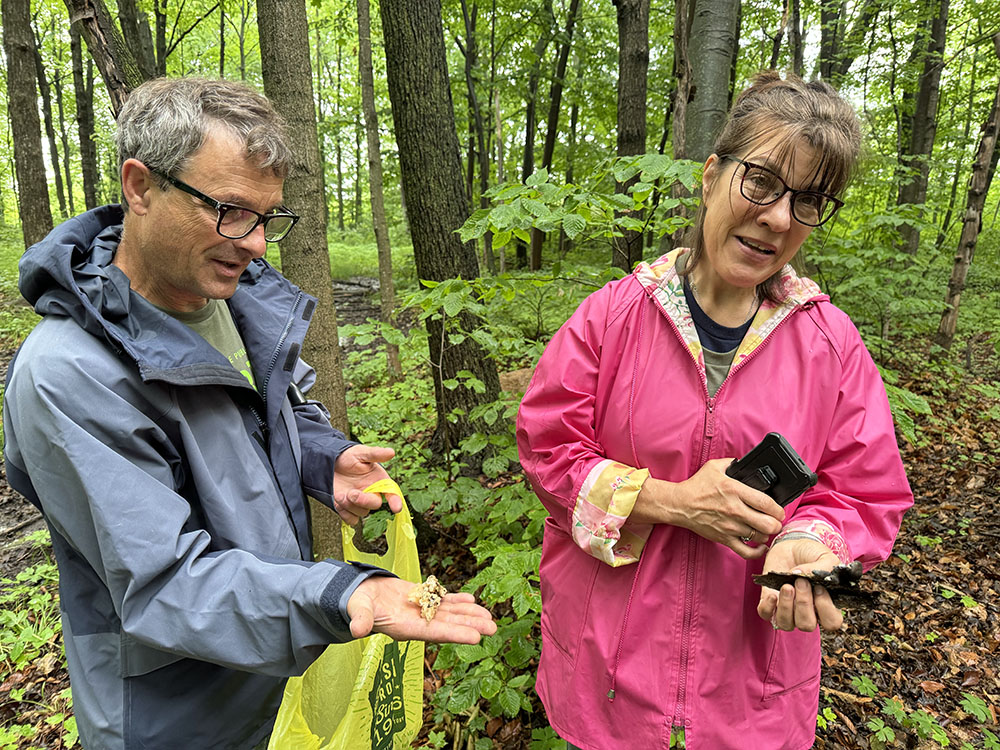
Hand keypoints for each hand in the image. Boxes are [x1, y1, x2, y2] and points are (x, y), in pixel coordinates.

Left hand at [333, 445, 400, 524]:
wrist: (330, 463)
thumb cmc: (348, 457)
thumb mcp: (361, 452)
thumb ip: (375, 454)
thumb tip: (391, 452)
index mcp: (380, 481)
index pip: (392, 492)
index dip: (395, 500)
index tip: (396, 507)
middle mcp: (372, 493)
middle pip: (375, 504)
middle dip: (364, 501)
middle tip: (351, 493)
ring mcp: (360, 502)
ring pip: (362, 513)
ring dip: (350, 505)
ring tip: (340, 494)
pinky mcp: (349, 509)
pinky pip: (351, 520)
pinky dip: (345, 514)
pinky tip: (338, 502)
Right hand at [347, 577, 497, 642]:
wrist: (357, 594)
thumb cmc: (356, 604)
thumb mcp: (358, 611)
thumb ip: (360, 620)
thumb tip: (357, 630)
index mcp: (404, 628)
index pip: (433, 633)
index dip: (455, 634)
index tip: (475, 638)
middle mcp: (416, 622)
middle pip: (448, 624)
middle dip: (470, 626)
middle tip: (493, 629)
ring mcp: (420, 611)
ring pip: (449, 613)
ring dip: (469, 614)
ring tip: (489, 617)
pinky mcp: (420, 599)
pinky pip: (442, 600)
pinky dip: (457, 600)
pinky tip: (471, 599)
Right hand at [652, 458, 784, 558]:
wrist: (680, 504)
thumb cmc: (696, 486)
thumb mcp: (714, 467)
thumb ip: (732, 463)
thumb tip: (745, 463)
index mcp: (735, 491)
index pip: (766, 503)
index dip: (778, 509)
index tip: (779, 510)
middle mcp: (734, 510)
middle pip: (768, 524)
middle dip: (777, 523)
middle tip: (775, 520)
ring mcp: (730, 527)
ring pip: (760, 537)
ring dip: (767, 534)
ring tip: (765, 528)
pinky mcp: (724, 539)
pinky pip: (746, 552)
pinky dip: (758, 552)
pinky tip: (761, 546)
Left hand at [756, 539, 843, 631]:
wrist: (792, 546)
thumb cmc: (812, 554)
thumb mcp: (825, 557)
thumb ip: (822, 568)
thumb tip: (801, 576)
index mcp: (826, 605)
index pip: (831, 622)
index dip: (825, 609)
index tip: (819, 588)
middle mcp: (807, 612)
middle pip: (806, 625)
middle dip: (803, 604)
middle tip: (800, 582)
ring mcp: (788, 610)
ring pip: (786, 624)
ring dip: (786, 606)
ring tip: (787, 586)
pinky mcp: (769, 602)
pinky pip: (766, 615)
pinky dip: (768, 607)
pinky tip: (773, 594)